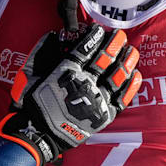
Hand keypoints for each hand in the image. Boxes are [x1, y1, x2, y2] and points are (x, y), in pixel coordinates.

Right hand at [0, 24, 140, 165]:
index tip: (100, 30)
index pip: (85, 49)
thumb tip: (54, 34)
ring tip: (132, 50)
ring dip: (126, 61)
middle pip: (105, 59)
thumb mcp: (29, 75)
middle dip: (114, 44)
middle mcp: (85, 83)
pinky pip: (122, 98)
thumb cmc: (33, 105)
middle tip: (121, 35)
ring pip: (117, 76)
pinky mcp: (104, 115)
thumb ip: (41, 52)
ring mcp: (97, 99)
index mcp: (67, 72)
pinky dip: (130, 86)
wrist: (40, 135)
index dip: (94, 37)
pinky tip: (136, 75)